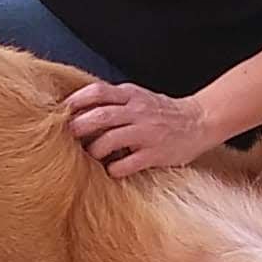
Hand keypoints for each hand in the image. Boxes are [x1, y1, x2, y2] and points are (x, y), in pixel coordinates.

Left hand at [65, 82, 219, 177]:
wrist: (199, 121)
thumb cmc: (162, 112)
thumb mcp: (138, 97)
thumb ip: (114, 100)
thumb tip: (77, 108)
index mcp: (131, 95)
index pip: (98, 92)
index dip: (77, 101)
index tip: (62, 112)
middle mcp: (138, 111)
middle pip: (100, 116)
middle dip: (79, 127)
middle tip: (69, 137)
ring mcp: (146, 133)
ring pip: (109, 140)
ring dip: (94, 150)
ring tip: (91, 155)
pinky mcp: (155, 154)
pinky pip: (126, 164)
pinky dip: (114, 169)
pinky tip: (112, 170)